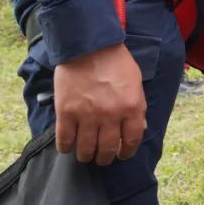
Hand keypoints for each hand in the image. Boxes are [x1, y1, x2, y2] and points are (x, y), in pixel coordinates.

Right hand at [53, 43, 146, 165]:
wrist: (89, 46)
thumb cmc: (116, 62)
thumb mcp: (136, 82)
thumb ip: (138, 106)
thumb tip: (138, 128)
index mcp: (131, 107)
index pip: (131, 141)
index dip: (127, 152)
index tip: (122, 155)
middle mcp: (110, 115)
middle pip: (107, 149)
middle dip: (105, 158)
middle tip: (102, 158)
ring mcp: (86, 115)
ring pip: (85, 149)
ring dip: (86, 156)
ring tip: (86, 155)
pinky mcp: (66, 113)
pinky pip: (64, 140)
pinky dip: (65, 148)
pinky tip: (68, 147)